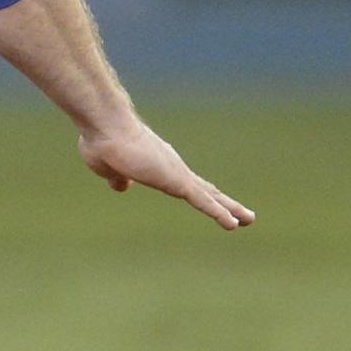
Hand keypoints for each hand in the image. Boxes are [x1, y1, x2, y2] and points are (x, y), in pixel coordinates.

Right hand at [78, 118, 252, 229]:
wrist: (106, 126)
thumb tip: (121, 186)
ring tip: (248, 220)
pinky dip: (219, 213)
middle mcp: (172, 167)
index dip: (199, 193)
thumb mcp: (107, 167)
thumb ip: (117, 177)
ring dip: (229, 208)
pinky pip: (203, 201)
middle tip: (245, 214)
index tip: (213, 200)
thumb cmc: (102, 142)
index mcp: (157, 166)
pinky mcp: (177, 181)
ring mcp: (177, 174)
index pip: (184, 183)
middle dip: (224, 202)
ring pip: (209, 196)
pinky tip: (234, 224)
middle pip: (205, 189)